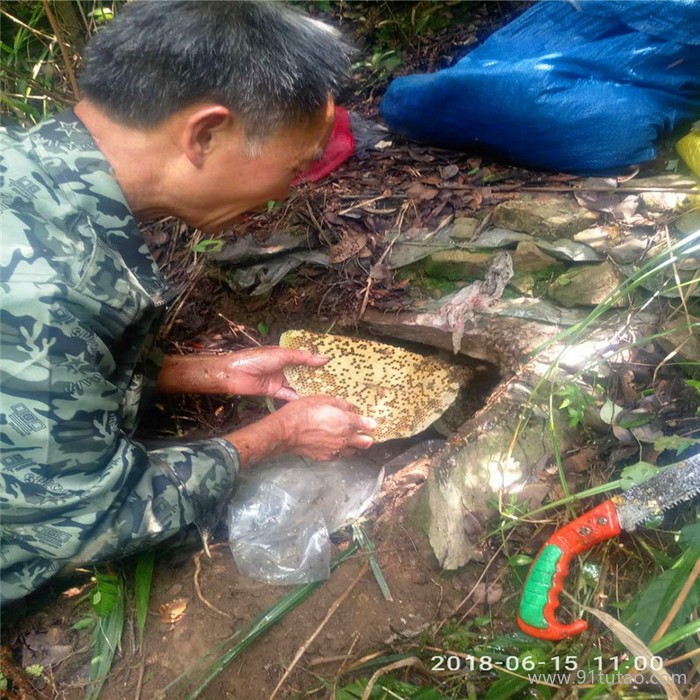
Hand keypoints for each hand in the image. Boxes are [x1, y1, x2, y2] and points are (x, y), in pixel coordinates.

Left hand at [156, 347, 326, 398]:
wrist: (232, 374)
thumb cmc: (255, 359)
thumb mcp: (281, 355)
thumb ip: (302, 358)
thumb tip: (324, 358)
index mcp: (285, 355)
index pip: (305, 358)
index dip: (317, 362)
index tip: (334, 366)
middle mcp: (284, 367)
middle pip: (303, 373)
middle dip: (316, 377)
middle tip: (335, 382)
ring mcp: (279, 380)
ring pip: (298, 385)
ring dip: (309, 389)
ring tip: (327, 394)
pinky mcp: (274, 392)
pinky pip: (289, 395)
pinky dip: (299, 398)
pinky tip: (312, 402)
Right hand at [276, 395, 376, 460]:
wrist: (286, 431)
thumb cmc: (303, 412)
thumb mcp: (323, 399)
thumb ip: (341, 404)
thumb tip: (351, 408)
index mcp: (347, 422)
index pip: (367, 425)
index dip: (370, 423)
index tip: (371, 423)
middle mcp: (345, 438)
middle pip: (365, 442)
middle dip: (367, 438)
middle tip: (364, 434)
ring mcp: (336, 450)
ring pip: (353, 452)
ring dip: (354, 446)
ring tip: (349, 441)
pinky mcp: (326, 457)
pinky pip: (338, 456)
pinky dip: (339, 451)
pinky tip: (334, 446)